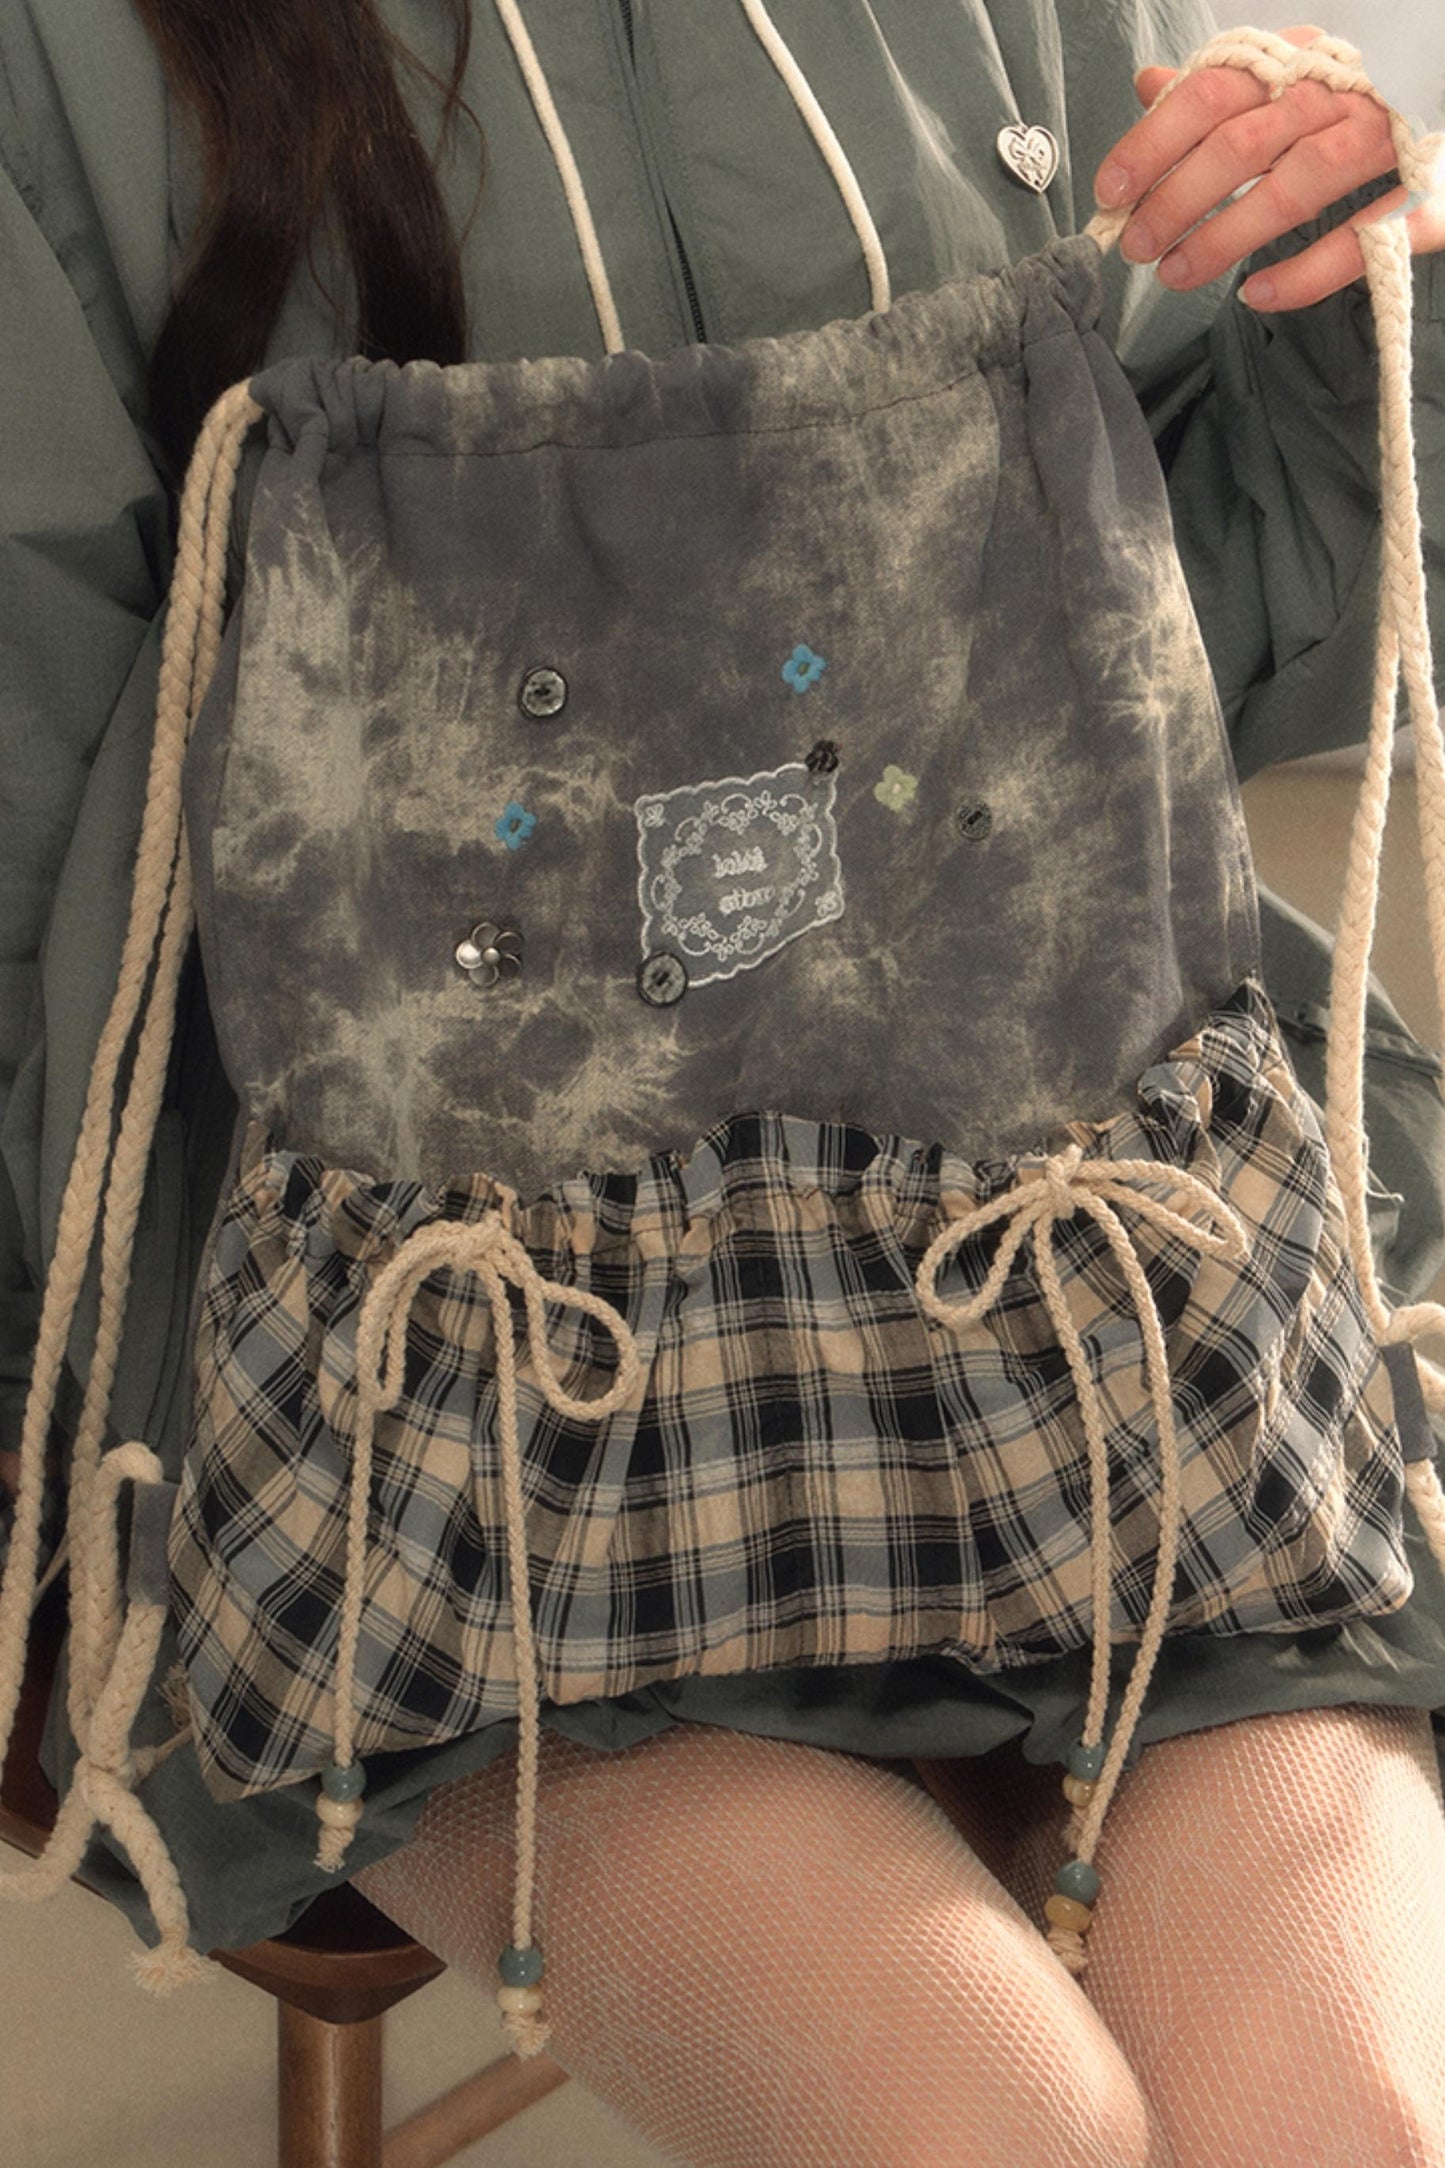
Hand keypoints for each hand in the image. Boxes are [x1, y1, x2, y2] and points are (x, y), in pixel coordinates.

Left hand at [1093, 23, 1443, 309]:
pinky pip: (1361, 239)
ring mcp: (1387, 143)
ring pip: (1297, 184)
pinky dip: (1305, 272)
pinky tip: (1256, 294)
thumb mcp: (1286, 88)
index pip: (1215, 89)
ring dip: (1226, 235)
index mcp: (1302, 63)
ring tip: (1177, 273)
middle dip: (1178, 198)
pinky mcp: (1423, 199)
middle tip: (1137, 245)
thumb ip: (1221, 91)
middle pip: (1245, 141)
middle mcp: (1344, 94)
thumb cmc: (1354, 114)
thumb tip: (1151, 86)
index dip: (1155, 140)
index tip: (1113, 190)